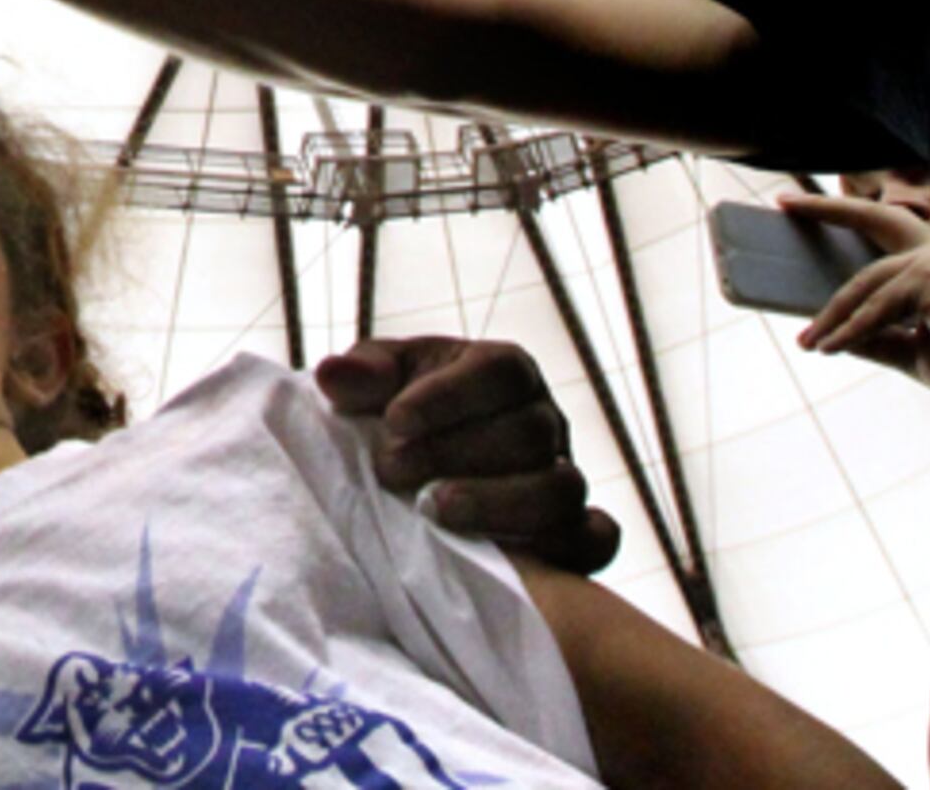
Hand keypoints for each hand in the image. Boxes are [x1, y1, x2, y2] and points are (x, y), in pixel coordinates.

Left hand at [315, 336, 617, 573]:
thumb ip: (362, 376)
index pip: (501, 371)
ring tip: (433, 512)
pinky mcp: (575, 532)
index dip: (449, 396)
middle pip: (529, 432)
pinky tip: (516, 559)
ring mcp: (564, 476)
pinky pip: (597, 540)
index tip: (394, 421)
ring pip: (561, 489)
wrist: (418, 471)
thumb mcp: (378, 385)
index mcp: (505, 371)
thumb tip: (332, 375)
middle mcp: (545, 420)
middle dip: (455, 453)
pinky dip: (569, 549)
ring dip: (497, 504)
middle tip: (391, 471)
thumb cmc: (400, 416)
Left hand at [776, 192, 929, 409]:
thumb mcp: (922, 357)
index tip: (808, 207)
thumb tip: (835, 339)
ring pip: (866, 283)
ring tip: (808, 342)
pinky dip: (849, 331)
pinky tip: (827, 348)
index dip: (851, 216)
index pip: (894, 231)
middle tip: (785, 202)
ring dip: (831, 315)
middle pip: (877, 220)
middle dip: (830, 208)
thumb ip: (881, 342)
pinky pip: (876, 310)